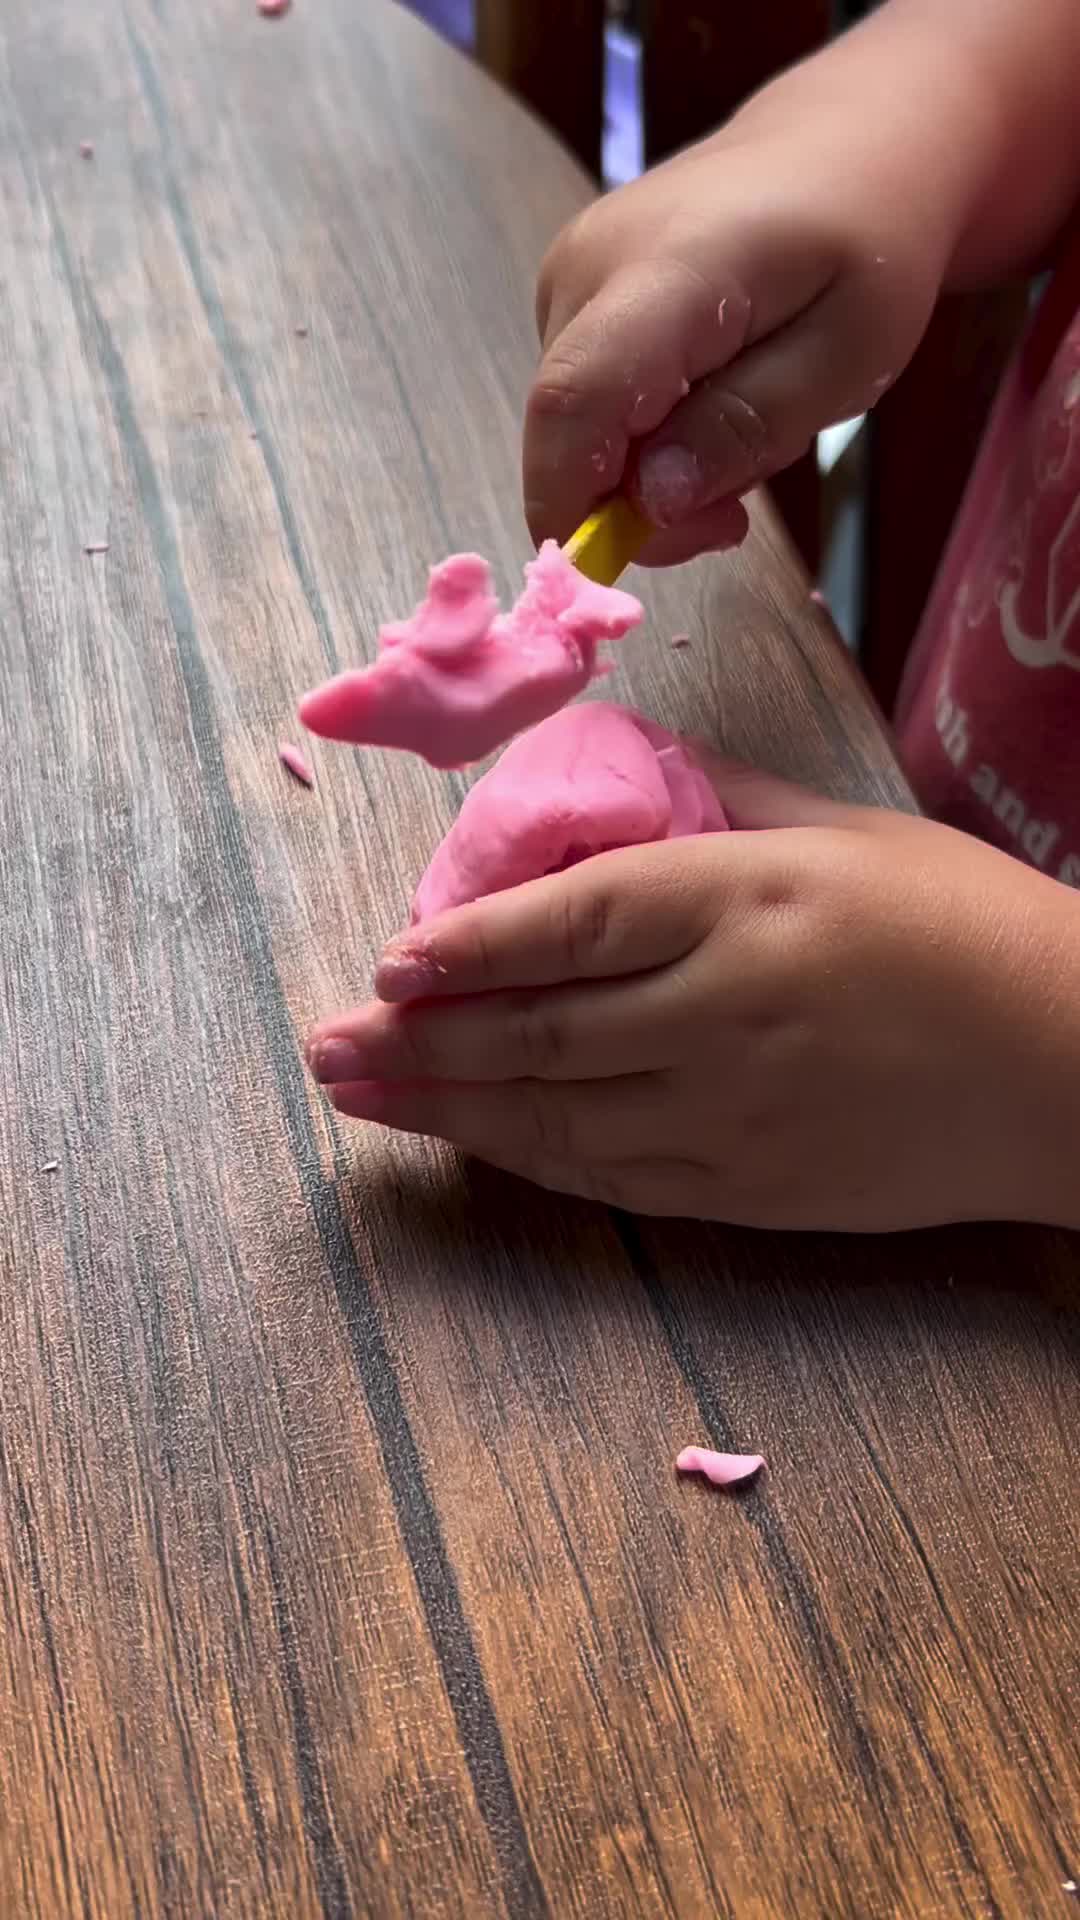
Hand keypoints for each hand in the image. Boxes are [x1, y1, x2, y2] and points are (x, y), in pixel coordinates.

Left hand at [307, 766, 1079, 1231]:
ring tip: (361, 1097)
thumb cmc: (969, 930)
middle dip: (415, 1041)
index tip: (387, 964)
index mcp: (744, 898)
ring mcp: (734, 1110)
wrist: (1072, 1068)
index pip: (567, 924)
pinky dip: (529, 1159)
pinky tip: (473, 1144)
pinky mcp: (752, 1187)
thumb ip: (724, 798)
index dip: (464, 947)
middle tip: (326, 1045)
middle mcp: (723, 1007)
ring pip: (554, 1116)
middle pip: (535, 1030)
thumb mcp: (850, 831)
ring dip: (444, 1107)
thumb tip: (622, 773)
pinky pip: (612, 1175)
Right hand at [525, 26, 974, 566]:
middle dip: (636, 505)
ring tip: (739, 431)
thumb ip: (744, 429)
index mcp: (668, 269)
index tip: (625, 568)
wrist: (846, 149)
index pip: (574, 404)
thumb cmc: (866, 251)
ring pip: (573, 429)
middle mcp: (588, 265)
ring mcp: (566, 275)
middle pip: (567, 432)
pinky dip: (639, 435)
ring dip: (646, 471)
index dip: (575, 508)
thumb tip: (647, 504)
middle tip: (734, 514)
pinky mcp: (565, 292)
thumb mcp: (846, 359)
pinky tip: (705, 401)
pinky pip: (584, 403)